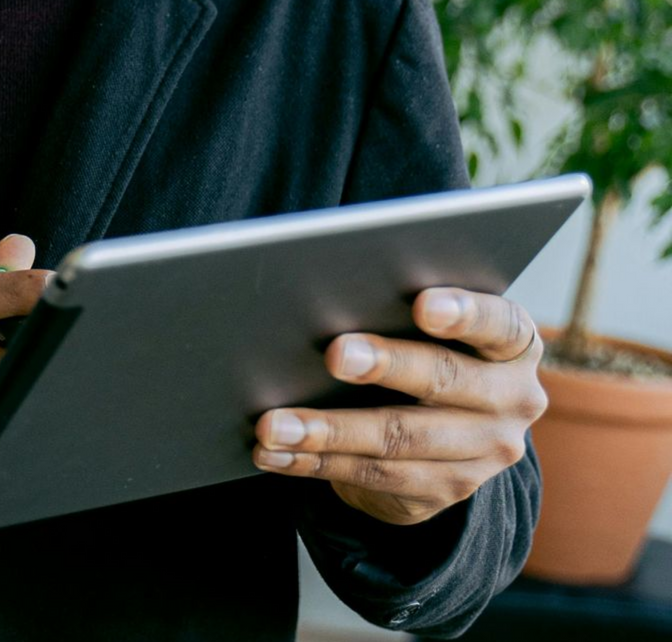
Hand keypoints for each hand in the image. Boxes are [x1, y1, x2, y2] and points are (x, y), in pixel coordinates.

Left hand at [252, 287, 545, 524]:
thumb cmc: (426, 348)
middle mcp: (511, 400)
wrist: (453, 432)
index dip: (464, 312)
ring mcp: (484, 453)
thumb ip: (402, 310)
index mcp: (514, 346)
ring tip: (272, 424)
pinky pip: (374, 477)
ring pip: (398, 440)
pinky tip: (274, 453)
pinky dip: (315, 463)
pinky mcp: (446, 491)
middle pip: (445, 380)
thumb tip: (331, 295)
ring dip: (327, 431)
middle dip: (384, 366)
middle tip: (333, 354)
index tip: (421, 303)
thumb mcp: (434, 328)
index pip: (500, 324)